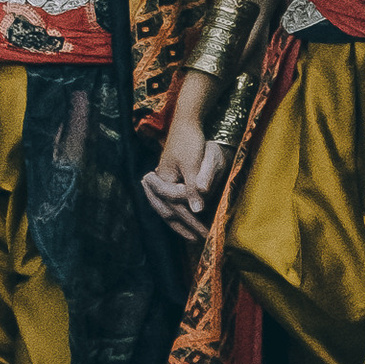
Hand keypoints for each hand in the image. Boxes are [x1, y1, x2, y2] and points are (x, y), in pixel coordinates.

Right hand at [141, 87, 225, 236]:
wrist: (187, 123)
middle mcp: (160, 182)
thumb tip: (197, 210)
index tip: (204, 227)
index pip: (175, 203)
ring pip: (166, 209)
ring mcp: (163, 181)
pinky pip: (170, 203)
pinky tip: (187, 222)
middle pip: (167, 210)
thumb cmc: (191, 141)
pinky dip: (178, 215)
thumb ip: (194, 186)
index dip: (189, 215)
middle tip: (200, 240)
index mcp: (164, 178)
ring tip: (192, 237)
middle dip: (183, 226)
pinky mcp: (169, 180)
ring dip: (179, 224)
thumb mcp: (194, 164)